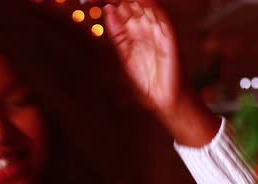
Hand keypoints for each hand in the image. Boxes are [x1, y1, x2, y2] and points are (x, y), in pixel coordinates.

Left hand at [104, 0, 180, 117]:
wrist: (165, 100)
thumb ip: (118, 34)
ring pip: (147, 5)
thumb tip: (109, 9)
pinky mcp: (170, 36)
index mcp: (134, 30)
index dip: (106, 2)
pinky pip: (162, 17)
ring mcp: (158, 29)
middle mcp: (146, 26)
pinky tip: (141, 0)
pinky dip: (153, 6)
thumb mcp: (126, 55)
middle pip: (131, 3)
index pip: (120, 8)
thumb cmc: (147, 81)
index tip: (87, 0)